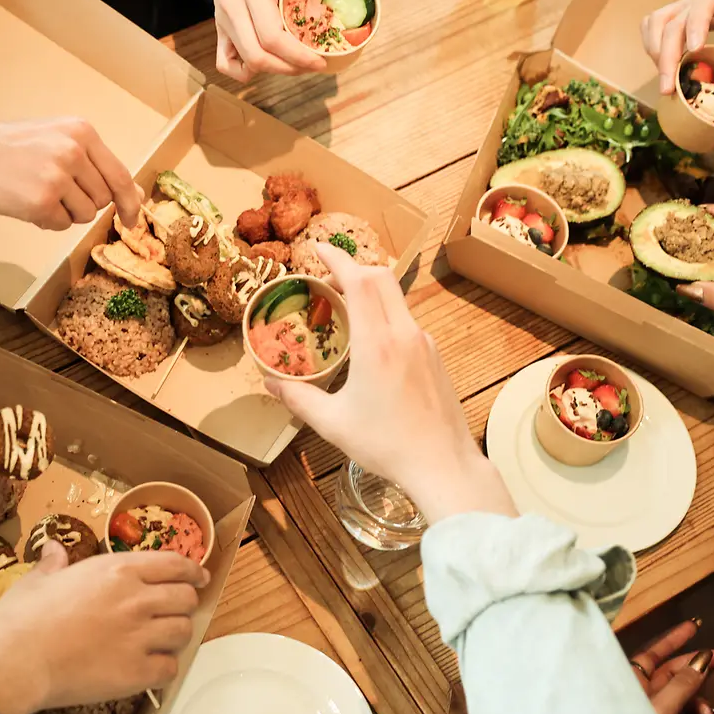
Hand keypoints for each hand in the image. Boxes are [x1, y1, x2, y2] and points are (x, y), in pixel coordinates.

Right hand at [0, 119, 141, 230]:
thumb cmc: (5, 149)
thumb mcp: (54, 139)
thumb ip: (93, 162)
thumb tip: (135, 194)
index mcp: (81, 131)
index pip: (121, 175)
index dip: (131, 202)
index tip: (134, 219)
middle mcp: (73, 151)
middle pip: (103, 198)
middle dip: (84, 203)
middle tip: (53, 190)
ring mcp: (58, 176)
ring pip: (85, 215)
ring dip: (65, 213)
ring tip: (36, 192)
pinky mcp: (41, 202)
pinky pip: (61, 226)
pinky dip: (45, 221)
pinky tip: (24, 202)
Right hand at [0, 543, 209, 713]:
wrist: (15, 659)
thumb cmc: (22, 618)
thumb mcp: (38, 580)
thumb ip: (54, 564)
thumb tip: (54, 549)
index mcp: (118, 570)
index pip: (174, 564)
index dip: (192, 571)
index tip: (199, 576)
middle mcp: (136, 599)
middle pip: (186, 598)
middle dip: (185, 604)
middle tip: (176, 611)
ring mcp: (139, 635)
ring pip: (183, 631)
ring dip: (176, 635)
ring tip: (163, 640)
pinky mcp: (135, 671)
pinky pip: (169, 668)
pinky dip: (164, 668)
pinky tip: (151, 668)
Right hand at [204, 0, 360, 82]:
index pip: (272, 36)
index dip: (297, 56)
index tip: (320, 60)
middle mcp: (232, 8)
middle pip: (257, 56)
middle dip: (288, 68)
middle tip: (312, 66)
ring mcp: (222, 20)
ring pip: (243, 63)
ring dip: (271, 70)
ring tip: (295, 65)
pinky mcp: (218, 26)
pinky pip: (225, 62)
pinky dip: (245, 70)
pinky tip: (266, 65)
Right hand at [263, 244, 516, 522]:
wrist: (443, 465)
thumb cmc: (388, 445)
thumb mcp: (333, 423)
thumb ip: (299, 398)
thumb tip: (270, 383)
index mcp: (378, 344)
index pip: (360, 280)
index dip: (338, 257)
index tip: (319, 248)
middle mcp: (405, 335)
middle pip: (382, 278)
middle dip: (353, 267)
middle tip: (328, 277)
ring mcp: (425, 344)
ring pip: (397, 299)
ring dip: (371, 291)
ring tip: (346, 309)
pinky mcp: (435, 358)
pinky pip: (408, 322)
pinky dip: (387, 315)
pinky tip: (372, 343)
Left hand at [627, 620, 713, 713]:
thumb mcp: (660, 708)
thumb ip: (681, 683)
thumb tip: (701, 659)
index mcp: (633, 687)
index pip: (652, 655)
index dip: (672, 639)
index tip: (694, 626)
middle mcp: (649, 700)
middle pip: (676, 674)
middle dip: (698, 666)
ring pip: (691, 699)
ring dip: (704, 702)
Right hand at [641, 0, 713, 96]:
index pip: (704, 4)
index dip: (696, 25)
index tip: (695, 50)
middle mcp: (695, 0)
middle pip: (672, 23)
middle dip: (667, 57)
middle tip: (668, 89)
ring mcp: (679, 6)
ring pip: (655, 23)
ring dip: (656, 53)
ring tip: (666, 80)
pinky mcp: (670, 14)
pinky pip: (650, 26)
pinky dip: (651, 46)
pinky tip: (661, 64)